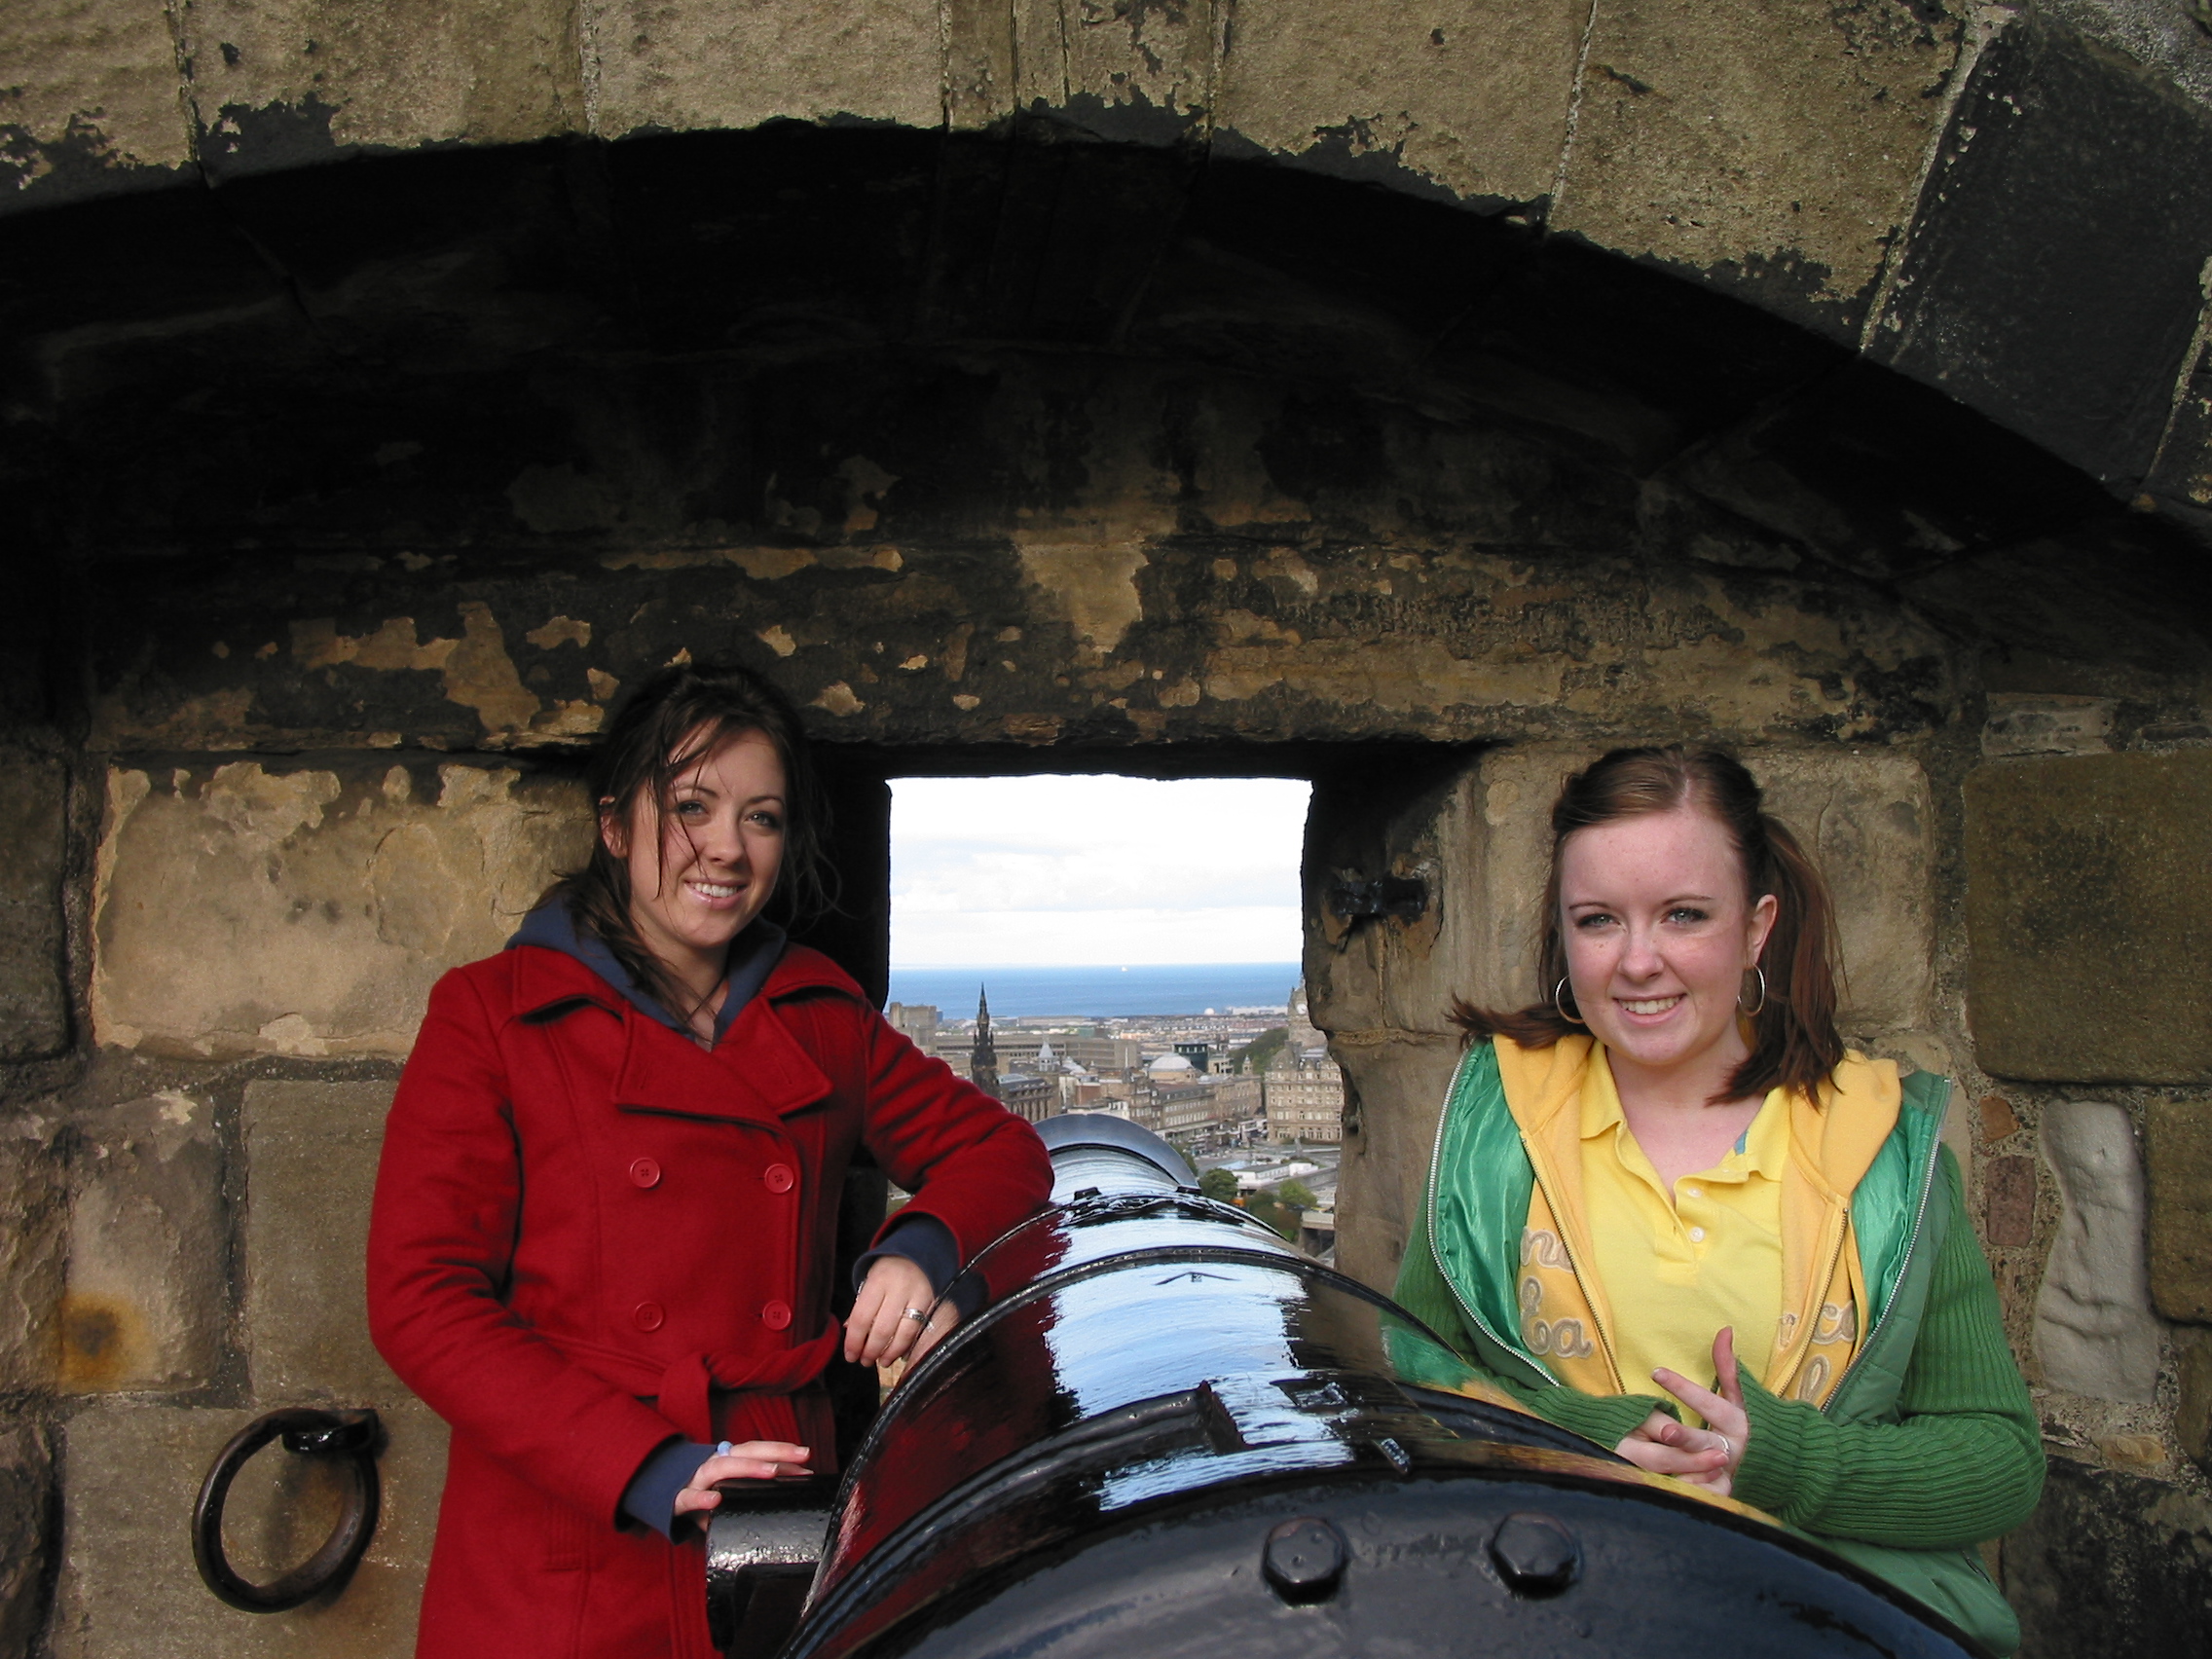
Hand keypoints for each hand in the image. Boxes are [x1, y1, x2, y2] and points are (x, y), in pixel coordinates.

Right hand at [671, 1441, 811, 1525]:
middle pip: (745, 1452)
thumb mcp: (734, 1487)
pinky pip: (688, 1498)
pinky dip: (701, 1498)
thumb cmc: (709, 1492)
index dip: (781, 1450)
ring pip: (719, 1468)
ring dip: (746, 1468)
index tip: (806, 1455)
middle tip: (800, 1456)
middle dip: (773, 1452)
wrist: (667, 1499)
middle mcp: (714, 1464)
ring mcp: (697, 1480)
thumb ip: (761, 1483)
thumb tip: (801, 1479)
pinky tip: (716, 1500)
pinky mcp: (680, 1500)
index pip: (757, 1449)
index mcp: (729, 1460)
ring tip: (770, 1472)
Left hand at [844, 1255, 957, 1366]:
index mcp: (878, 1281)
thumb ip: (861, 1306)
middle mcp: (898, 1288)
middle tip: (864, 1361)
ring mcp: (918, 1296)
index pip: (861, 1317)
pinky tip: (898, 1353)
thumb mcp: (871, 1282)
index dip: (854, 1341)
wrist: (919, 1254)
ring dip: (890, 1353)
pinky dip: (906, 1346)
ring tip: (881, 1361)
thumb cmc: (889, 1271)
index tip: (850, 1355)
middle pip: (882, 1329)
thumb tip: (849, 1331)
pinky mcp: (932, 1304)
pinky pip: (918, 1331)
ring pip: (903, 1333)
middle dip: (871, 1350)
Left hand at [1614, 1327, 1748, 1495]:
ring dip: (1688, 1470)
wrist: (1794, 1467)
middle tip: (1666, 1431)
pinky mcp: (1730, 1494)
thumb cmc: (1762, 1425)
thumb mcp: (1746, 1398)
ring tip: (1667, 1467)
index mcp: (1738, 1421)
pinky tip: (1675, 1490)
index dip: (1683, 1388)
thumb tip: (1724, 1329)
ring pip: (1706, 1472)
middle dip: (1686, 1437)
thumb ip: (1729, 1368)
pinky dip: (1697, 1493)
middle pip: (1705, 1441)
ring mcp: (1732, 1473)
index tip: (1656, 1372)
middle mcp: (1734, 1447)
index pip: (1707, 1401)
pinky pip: (1711, 1496)